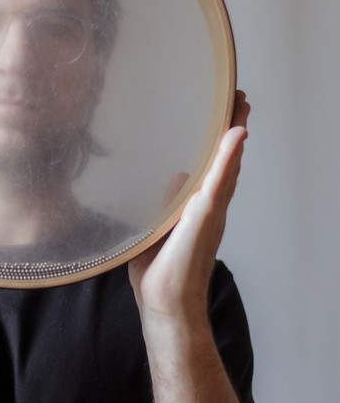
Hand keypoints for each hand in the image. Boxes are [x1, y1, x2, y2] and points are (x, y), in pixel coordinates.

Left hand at [128, 91, 249, 324]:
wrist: (165, 304)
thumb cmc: (162, 274)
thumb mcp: (160, 228)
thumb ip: (169, 203)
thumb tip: (176, 178)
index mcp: (200, 210)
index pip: (215, 168)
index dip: (223, 142)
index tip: (228, 115)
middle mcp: (210, 208)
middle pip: (227, 161)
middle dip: (234, 130)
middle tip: (240, 98)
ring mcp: (209, 211)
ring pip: (226, 165)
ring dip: (234, 134)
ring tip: (240, 104)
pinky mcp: (203, 216)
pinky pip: (217, 180)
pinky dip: (228, 157)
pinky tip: (235, 134)